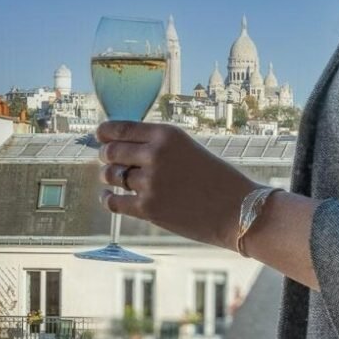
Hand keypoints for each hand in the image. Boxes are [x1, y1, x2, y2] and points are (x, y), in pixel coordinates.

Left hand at [97, 121, 256, 249]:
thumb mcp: (189, 149)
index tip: (100, 137)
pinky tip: (110, 197)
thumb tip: (122, 149)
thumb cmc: (218, 180)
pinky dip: (108, 199)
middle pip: (110, 151)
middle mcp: (155, 154)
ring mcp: (150, 182)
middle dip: (107, 156)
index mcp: (167, 134)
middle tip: (109, 161)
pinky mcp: (148, 208)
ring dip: (109, 177)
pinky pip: (114, 201)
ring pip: (111, 176)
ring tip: (114, 179)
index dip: (104, 133)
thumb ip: (159, 146)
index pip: (119, 128)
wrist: (238, 210)